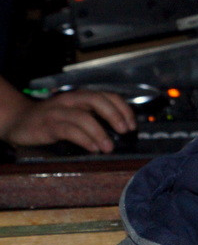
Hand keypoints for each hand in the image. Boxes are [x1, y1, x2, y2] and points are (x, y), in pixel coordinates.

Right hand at [1, 90, 135, 152]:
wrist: (18, 120)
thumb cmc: (52, 118)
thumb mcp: (75, 113)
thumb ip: (94, 117)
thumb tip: (119, 130)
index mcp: (81, 96)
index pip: (108, 96)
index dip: (123, 109)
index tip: (132, 125)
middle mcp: (71, 100)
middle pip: (97, 100)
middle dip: (115, 115)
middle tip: (125, 131)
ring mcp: (58, 111)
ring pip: (83, 117)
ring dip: (100, 133)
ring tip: (109, 147)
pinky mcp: (47, 125)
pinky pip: (68, 130)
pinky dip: (84, 139)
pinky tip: (93, 148)